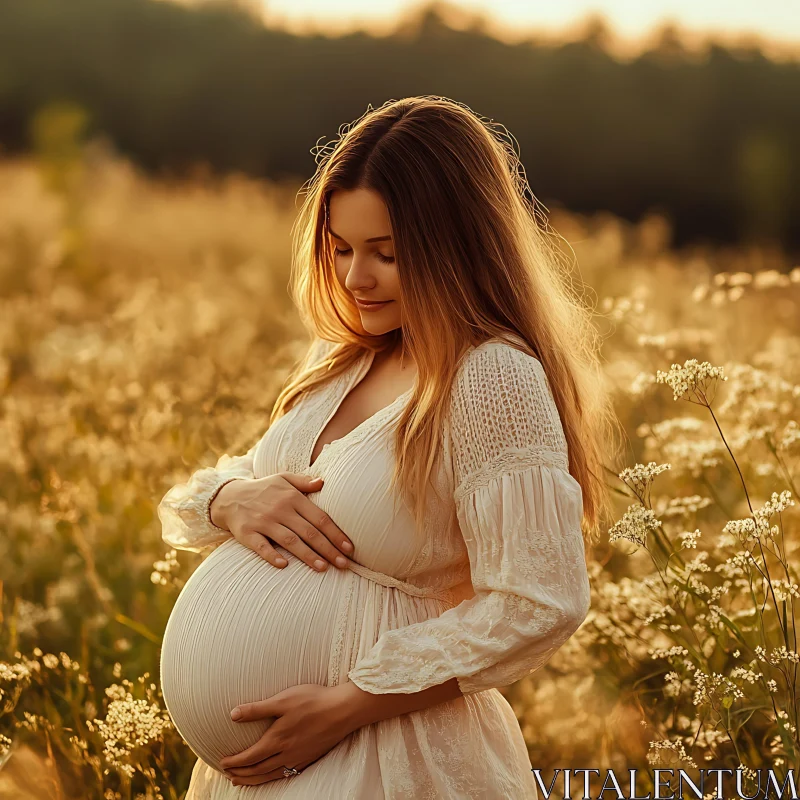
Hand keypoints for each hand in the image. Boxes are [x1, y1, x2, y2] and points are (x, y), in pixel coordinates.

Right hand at [210, 473, 354, 571]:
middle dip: (328, 549)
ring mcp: (263, 522)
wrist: (229, 496)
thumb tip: (323, 482)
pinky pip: (261, 546)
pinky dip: (271, 556)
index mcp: (292, 497)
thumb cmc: (264, 490)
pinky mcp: (247, 533)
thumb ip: (304, 481)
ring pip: (289, 541)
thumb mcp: (283, 479)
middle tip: (344, 565)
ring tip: (323, 568)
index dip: (336, 533)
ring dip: (307, 555)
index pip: (319, 517)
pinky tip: (284, 565)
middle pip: (308, 532)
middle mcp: (279, 509)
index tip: (349, 548)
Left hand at [218, 683, 362, 785]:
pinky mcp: (309, 758)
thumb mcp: (283, 700)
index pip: (249, 757)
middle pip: (257, 771)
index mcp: (277, 740)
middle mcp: (286, 754)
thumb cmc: (313, 701)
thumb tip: (233, 714)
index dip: (234, 762)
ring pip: (270, 776)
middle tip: (228, 774)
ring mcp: (298, 759)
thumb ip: (257, 709)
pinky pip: (285, 775)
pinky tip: (271, 775)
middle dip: (240, 774)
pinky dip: (271, 778)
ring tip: (242, 781)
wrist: (342, 710)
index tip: (222, 762)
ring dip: (253, 780)